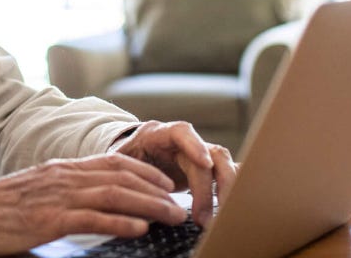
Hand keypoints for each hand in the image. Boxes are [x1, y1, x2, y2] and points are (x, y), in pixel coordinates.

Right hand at [0, 153, 186, 255]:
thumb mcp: (38, 191)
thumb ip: (65, 194)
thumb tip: (95, 207)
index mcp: (63, 168)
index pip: (115, 161)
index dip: (147, 172)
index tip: (168, 185)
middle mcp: (65, 176)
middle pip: (123, 177)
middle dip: (157, 191)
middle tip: (181, 206)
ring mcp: (57, 197)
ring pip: (114, 195)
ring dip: (149, 206)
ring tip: (172, 217)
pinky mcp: (48, 220)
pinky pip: (91, 219)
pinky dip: (119, 222)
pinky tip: (139, 229)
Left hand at [109, 121, 236, 227]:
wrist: (130, 154)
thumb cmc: (123, 159)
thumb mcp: (118, 163)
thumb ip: (125, 173)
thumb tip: (132, 196)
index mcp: (158, 134)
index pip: (181, 131)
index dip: (195, 145)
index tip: (205, 164)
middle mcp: (183, 142)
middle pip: (209, 154)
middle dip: (208, 188)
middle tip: (203, 218)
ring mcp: (197, 153)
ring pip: (222, 164)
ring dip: (224, 190)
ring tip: (218, 218)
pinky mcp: (205, 168)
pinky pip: (224, 173)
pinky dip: (232, 187)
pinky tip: (232, 206)